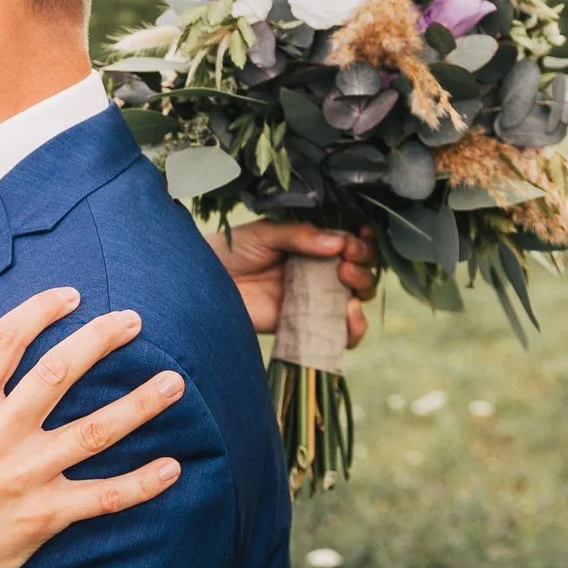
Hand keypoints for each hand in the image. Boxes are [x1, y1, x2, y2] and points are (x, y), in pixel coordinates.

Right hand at [0, 287, 185, 567]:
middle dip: (100, 339)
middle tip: (133, 319)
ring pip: (95, 431)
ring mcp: (26, 476)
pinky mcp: (44, 516)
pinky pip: (102, 499)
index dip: (40, 310)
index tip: (69, 295)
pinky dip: (140, 485)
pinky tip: (173, 467)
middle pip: (59, 372)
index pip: (6, 341)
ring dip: (139, 404)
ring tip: (174, 381)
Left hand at [211, 223, 375, 347]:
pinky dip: (354, 327)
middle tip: (347, 261)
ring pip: (357, 300)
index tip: (359, 238)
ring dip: (362, 289)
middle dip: (364, 264)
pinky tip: (349, 313)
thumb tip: (339, 243)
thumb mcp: (265, 233)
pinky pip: (340, 334)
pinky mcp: (305, 327)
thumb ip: (300, 236)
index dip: (362, 242)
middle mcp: (319, 273)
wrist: (203, 284)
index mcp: (313, 245)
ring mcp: (314, 301)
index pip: (351, 244)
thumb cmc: (231, 251)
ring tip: (346, 279)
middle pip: (362, 271)